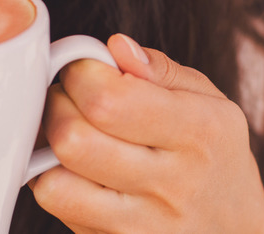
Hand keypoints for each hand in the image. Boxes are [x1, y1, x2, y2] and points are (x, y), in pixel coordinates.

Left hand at [31, 35, 263, 232]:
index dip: (80, 75)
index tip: (85, 71)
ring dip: (48, 150)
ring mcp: (145, 225)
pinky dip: (55, 184)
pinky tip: (76, 172)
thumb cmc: (215, 159)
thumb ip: (160, 69)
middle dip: (56, 106)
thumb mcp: (210, 103)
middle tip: (69, 100)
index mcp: (200, 131)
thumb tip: (115, 46)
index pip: (108, 98)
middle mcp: (173, 182)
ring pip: (55, 182)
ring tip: (70, 135)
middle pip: (72, 138)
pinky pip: (59, 211)